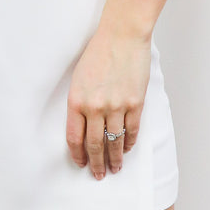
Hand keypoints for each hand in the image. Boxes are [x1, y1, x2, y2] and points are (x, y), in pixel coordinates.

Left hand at [65, 30, 150, 178]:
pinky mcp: (135, 103)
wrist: (122, 34)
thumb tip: (84, 127)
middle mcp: (95, 107)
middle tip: (98, 175)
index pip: (74, 138)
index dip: (77, 154)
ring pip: (114, 142)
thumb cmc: (98, 51)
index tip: (81, 163)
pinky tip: (126, 148)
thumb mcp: (79, 77)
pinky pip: (131, 130)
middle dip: (96, 163)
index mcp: (77, 100)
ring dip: (114, 159)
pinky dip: (129, 143)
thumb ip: (80, 102)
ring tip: (115, 168)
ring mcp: (116, 106)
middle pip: (94, 145)